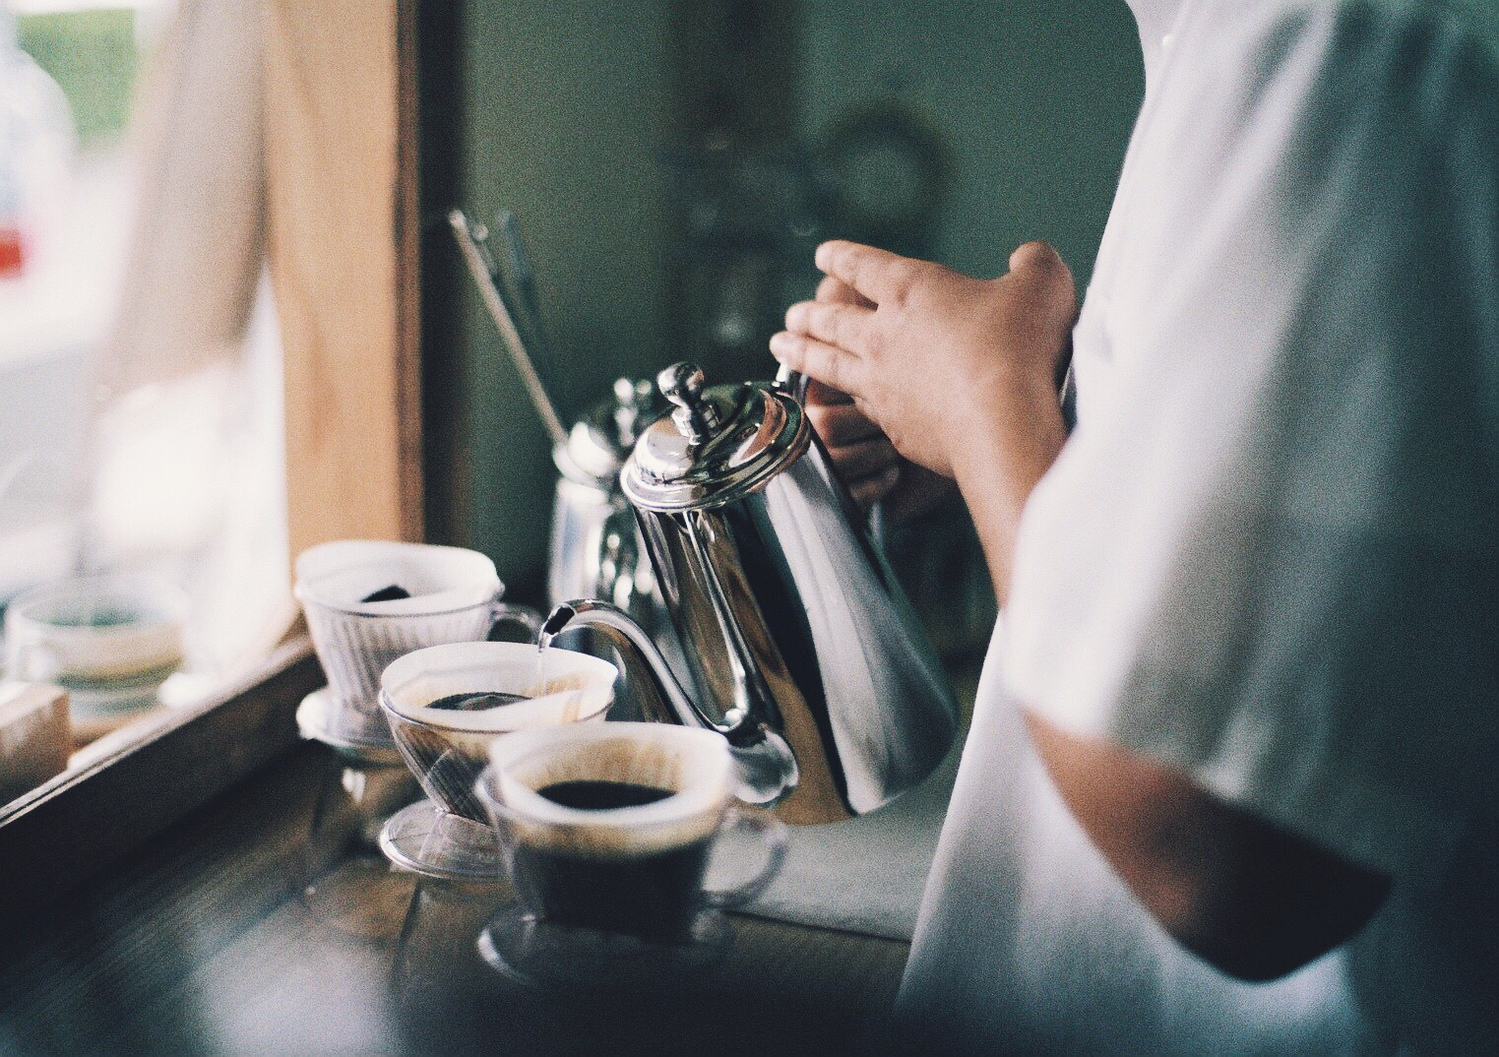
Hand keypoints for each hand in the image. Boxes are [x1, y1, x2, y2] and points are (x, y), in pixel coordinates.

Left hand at [769, 239, 1075, 597]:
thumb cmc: (1020, 346)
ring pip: (826, 364)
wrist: (1002, 421)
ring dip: (800, 354)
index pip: (863, 266)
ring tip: (779, 348)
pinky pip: (854, 410)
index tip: (823, 256)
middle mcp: (883, 335)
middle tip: (790, 315)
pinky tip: (834, 406)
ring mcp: (880, 384)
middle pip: (831, 319)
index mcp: (911, 289)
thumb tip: (1028, 258)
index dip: (842, 258)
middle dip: (808, 313)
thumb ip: (1034, 264)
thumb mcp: (1042, 286)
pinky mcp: (890, 426)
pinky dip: (838, 404)